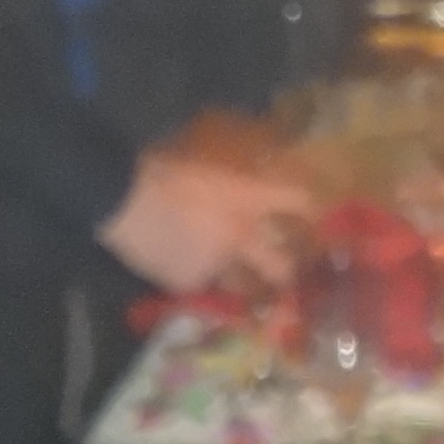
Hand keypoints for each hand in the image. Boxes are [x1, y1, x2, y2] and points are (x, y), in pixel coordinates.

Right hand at [100, 148, 311, 296]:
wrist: (126, 198)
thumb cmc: (161, 167)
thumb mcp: (203, 160)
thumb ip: (225, 176)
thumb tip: (236, 180)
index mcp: (248, 197)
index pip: (297, 202)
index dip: (312, 211)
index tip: (318, 218)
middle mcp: (242, 236)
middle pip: (280, 266)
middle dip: (287, 273)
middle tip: (286, 275)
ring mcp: (218, 265)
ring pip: (236, 280)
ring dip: (234, 278)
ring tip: (218, 271)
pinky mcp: (190, 283)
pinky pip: (197, 283)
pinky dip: (190, 275)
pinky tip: (172, 260)